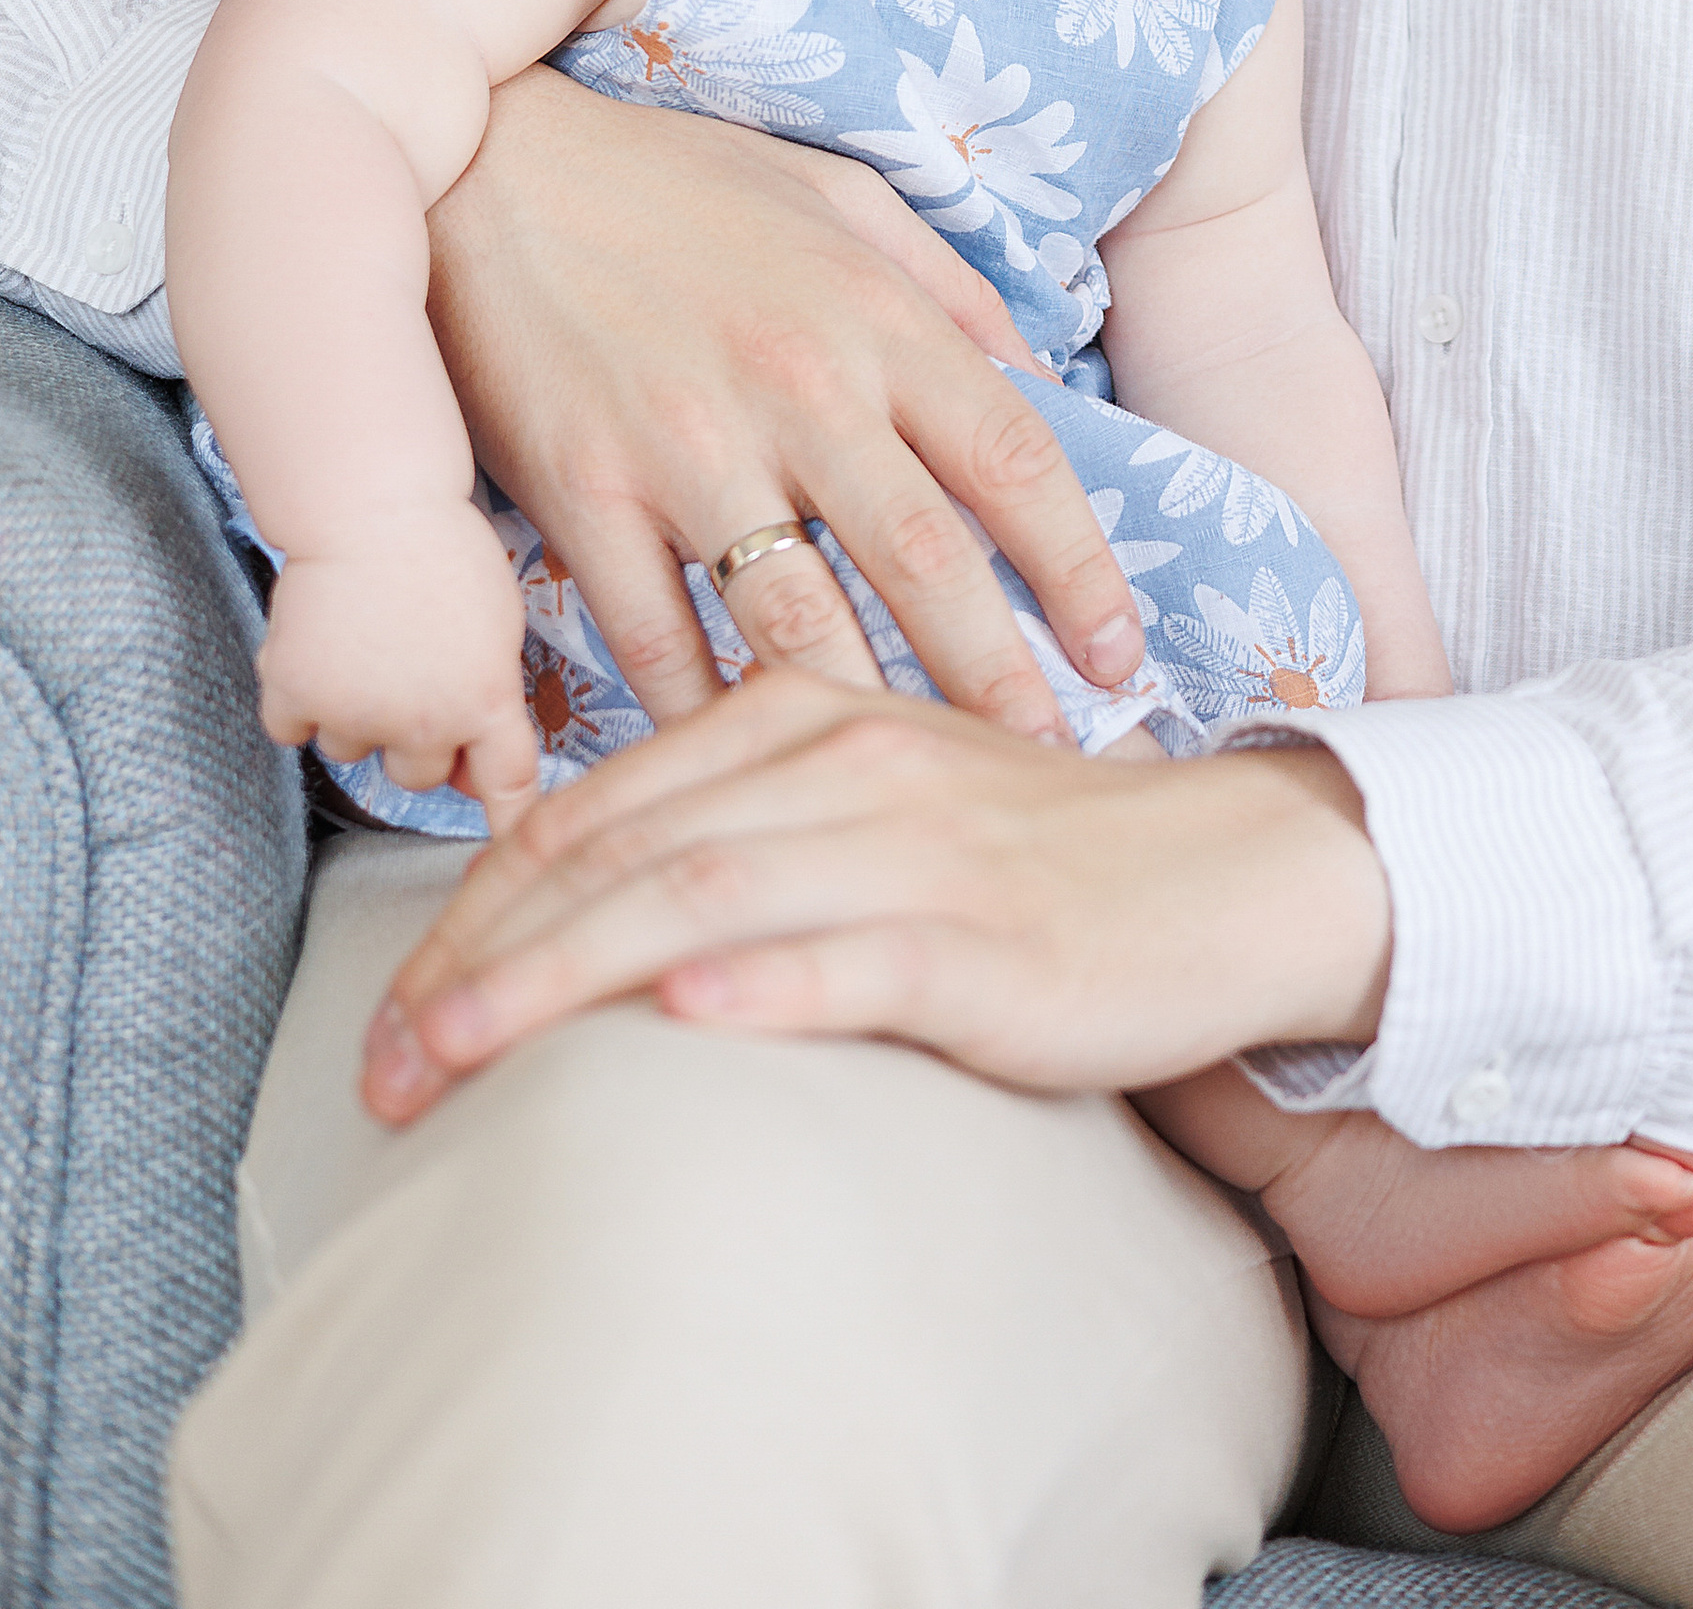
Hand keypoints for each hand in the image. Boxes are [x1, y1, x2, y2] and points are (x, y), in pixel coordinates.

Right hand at [259, 497, 541, 834]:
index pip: (510, 789)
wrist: (372, 502)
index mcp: (486, 700)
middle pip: (420, 777)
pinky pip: (294, 729)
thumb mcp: (499, 624)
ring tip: (368, 640)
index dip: (509, 831)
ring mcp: (355, 712)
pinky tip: (319, 646)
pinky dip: (299, 697)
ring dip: (356, 712)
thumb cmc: (447, 551)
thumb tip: (472, 766)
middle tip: (411, 671)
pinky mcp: (293, 693)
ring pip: (353, 750)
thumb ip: (490, 696)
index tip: (508, 871)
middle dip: (418, 739)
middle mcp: (423, 722)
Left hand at [360, 665, 1391, 1122]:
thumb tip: (574, 884)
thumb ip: (737, 813)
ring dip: (563, 983)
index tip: (393, 1007)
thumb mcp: (872, 799)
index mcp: (802, 712)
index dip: (473, 908)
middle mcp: (842, 759)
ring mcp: (912, 847)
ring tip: (461, 1056)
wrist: (1224, 876)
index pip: (594, 808)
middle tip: (383, 1064)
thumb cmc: (1029, 857)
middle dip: (481, 962)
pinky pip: (852, 958)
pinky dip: (760, 987)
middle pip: (621, 854)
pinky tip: (684, 1022)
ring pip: (702, 898)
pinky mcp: (982, 939)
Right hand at [426, 67, 1151, 742]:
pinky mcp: (584, 498)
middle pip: (927, 565)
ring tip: (930, 783)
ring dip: (874, 715)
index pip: (1015, 460)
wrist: (490, 165)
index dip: (1081, 569)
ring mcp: (685, 451)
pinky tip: (755, 764)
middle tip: (1055, 762)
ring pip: (801, 622)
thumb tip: (1047, 386)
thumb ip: (950, 295)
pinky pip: (659, 640)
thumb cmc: (682, 185)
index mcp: (874, 317)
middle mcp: (797, 389)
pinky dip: (706, 712)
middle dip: (1004, 680)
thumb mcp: (843, 201)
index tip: (1120, 652)